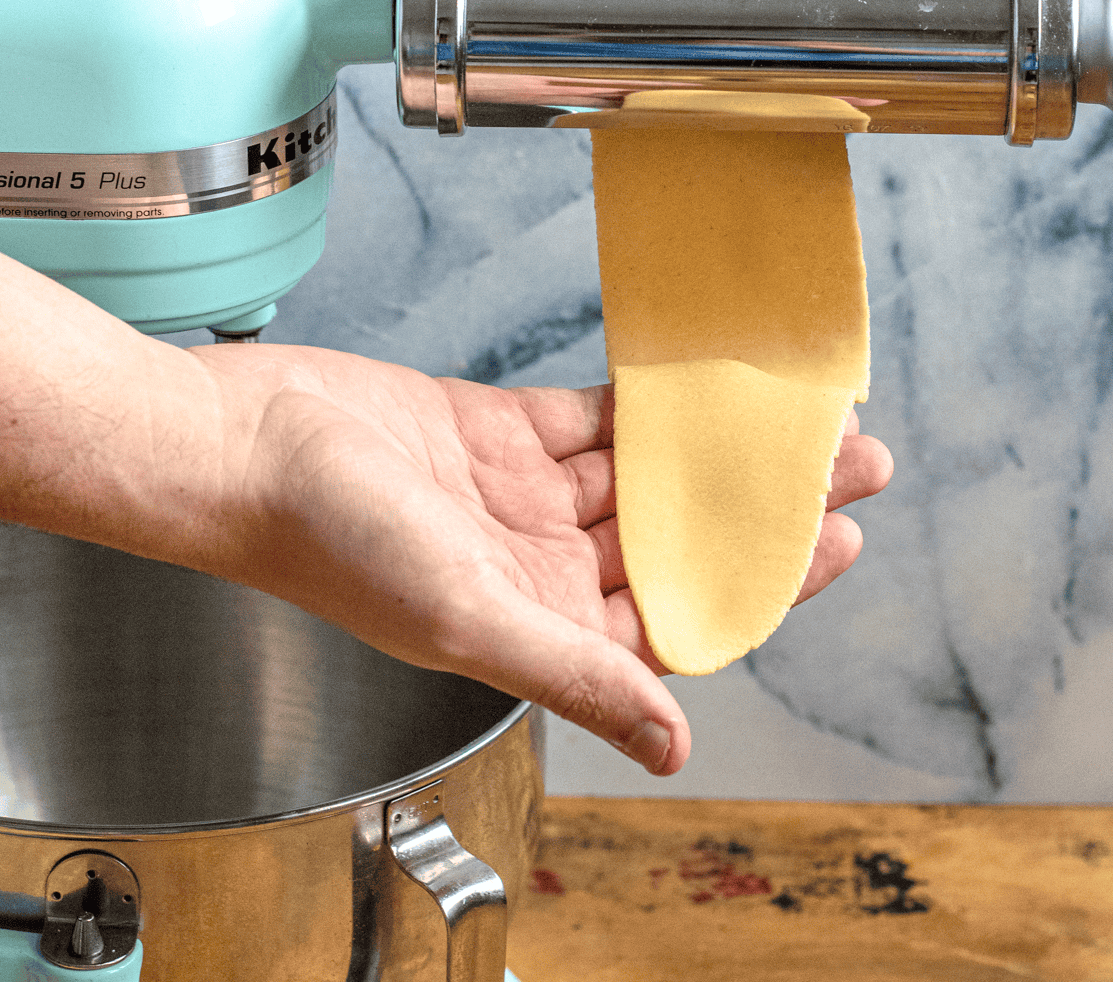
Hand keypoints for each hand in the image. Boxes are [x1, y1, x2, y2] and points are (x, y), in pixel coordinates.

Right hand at [190, 341, 891, 775]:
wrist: (246, 445)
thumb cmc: (327, 541)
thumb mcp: (465, 617)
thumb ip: (574, 673)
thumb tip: (674, 746)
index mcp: (534, 626)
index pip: (676, 616)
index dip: (762, 583)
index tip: (835, 541)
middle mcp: (535, 567)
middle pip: (673, 538)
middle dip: (758, 506)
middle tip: (847, 463)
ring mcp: (516, 498)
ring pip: (640, 475)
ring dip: (710, 450)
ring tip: (792, 419)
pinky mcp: (493, 432)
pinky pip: (586, 419)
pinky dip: (640, 406)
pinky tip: (693, 387)